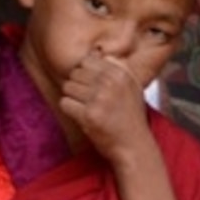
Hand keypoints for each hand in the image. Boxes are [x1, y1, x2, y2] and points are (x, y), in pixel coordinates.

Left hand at [56, 49, 160, 166]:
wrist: (135, 147)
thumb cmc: (131, 118)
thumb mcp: (132, 87)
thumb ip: (117, 68)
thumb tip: (95, 52)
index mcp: (121, 74)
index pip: (87, 61)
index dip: (86, 75)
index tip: (94, 88)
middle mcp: (111, 83)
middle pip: (75, 74)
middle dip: (78, 87)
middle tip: (91, 102)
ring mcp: (100, 99)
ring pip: (67, 87)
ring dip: (74, 99)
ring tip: (88, 110)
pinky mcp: (89, 115)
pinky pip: (65, 103)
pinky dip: (70, 111)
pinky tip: (84, 118)